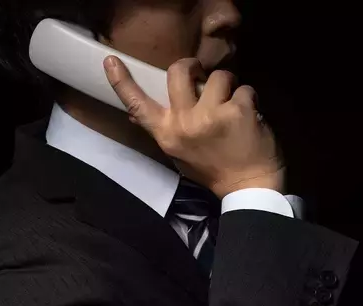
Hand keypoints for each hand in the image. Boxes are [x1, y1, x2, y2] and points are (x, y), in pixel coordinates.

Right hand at [103, 56, 285, 198]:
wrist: (249, 186)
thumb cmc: (213, 171)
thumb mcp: (179, 154)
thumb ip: (164, 130)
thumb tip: (134, 114)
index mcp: (167, 135)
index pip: (138, 105)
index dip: (122, 81)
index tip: (111, 61)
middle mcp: (185, 123)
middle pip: (178, 71)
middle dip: (192, 65)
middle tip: (201, 72)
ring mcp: (212, 115)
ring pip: (218, 76)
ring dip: (229, 85)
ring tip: (233, 103)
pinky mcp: (238, 111)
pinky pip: (244, 89)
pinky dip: (250, 100)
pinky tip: (251, 117)